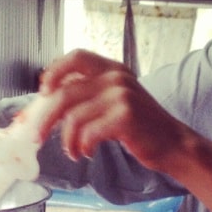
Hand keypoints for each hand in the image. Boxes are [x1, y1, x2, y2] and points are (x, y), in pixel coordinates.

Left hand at [40, 50, 211, 211]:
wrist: (174, 144)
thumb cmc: (143, 127)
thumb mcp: (117, 100)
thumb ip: (89, 96)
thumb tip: (48, 104)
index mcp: (112, 69)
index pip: (75, 58)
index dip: (54, 72)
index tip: (42, 92)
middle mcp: (116, 77)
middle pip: (64, 93)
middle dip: (44, 118)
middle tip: (37, 136)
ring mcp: (121, 95)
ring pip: (73, 117)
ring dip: (67, 140)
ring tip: (73, 151)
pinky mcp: (125, 117)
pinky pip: (87, 133)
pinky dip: (81, 146)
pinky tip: (86, 152)